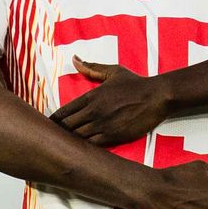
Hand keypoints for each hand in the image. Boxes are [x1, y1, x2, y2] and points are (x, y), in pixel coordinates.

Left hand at [50, 59, 169, 145]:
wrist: (157, 96)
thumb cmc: (135, 83)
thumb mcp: (113, 71)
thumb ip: (92, 67)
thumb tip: (74, 58)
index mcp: (91, 96)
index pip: (63, 112)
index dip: (54, 120)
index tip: (50, 126)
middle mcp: (94, 111)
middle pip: (67, 127)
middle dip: (60, 132)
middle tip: (56, 138)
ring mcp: (103, 125)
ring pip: (77, 138)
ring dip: (72, 142)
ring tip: (67, 145)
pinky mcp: (113, 137)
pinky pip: (92, 146)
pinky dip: (86, 148)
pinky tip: (83, 150)